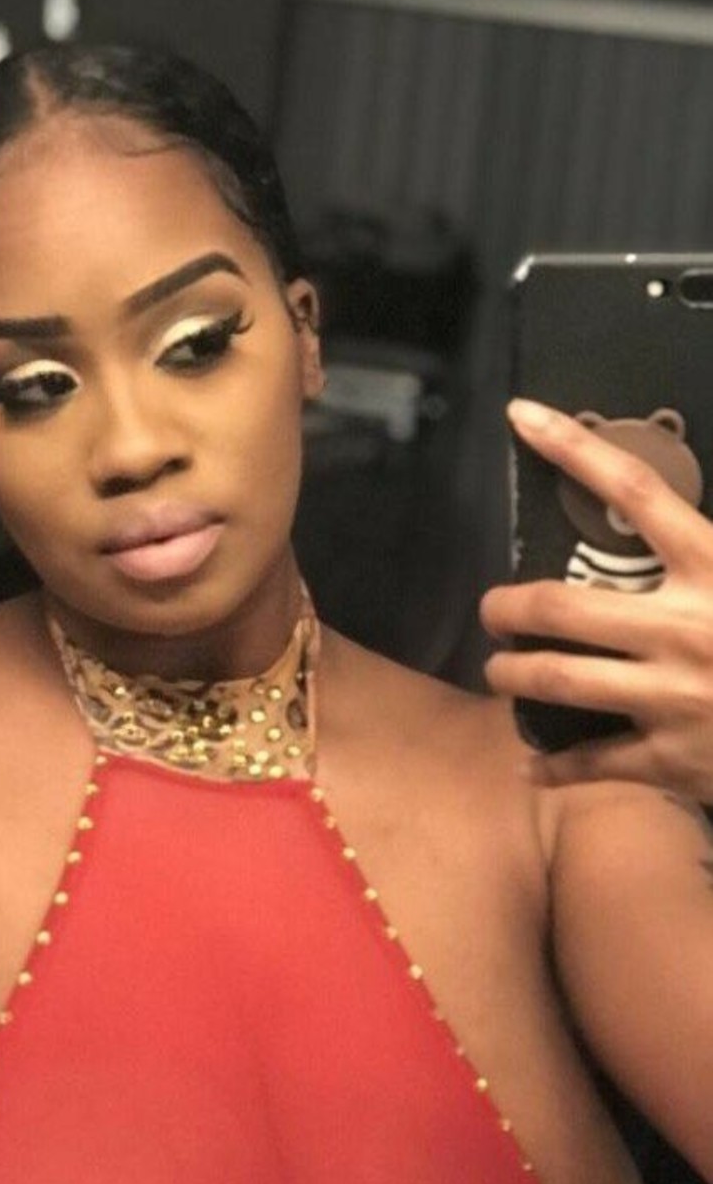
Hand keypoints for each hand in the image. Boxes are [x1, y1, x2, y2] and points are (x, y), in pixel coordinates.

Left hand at [481, 398, 712, 799]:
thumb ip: (709, 541)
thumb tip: (669, 508)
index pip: (635, 489)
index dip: (573, 447)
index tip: (523, 417)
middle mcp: (684, 626)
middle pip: (562, 605)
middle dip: (509, 607)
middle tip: (493, 610)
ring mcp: (673, 696)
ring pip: (558, 680)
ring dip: (513, 676)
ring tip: (499, 671)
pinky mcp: (673, 759)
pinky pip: (593, 762)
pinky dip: (554, 766)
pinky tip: (530, 765)